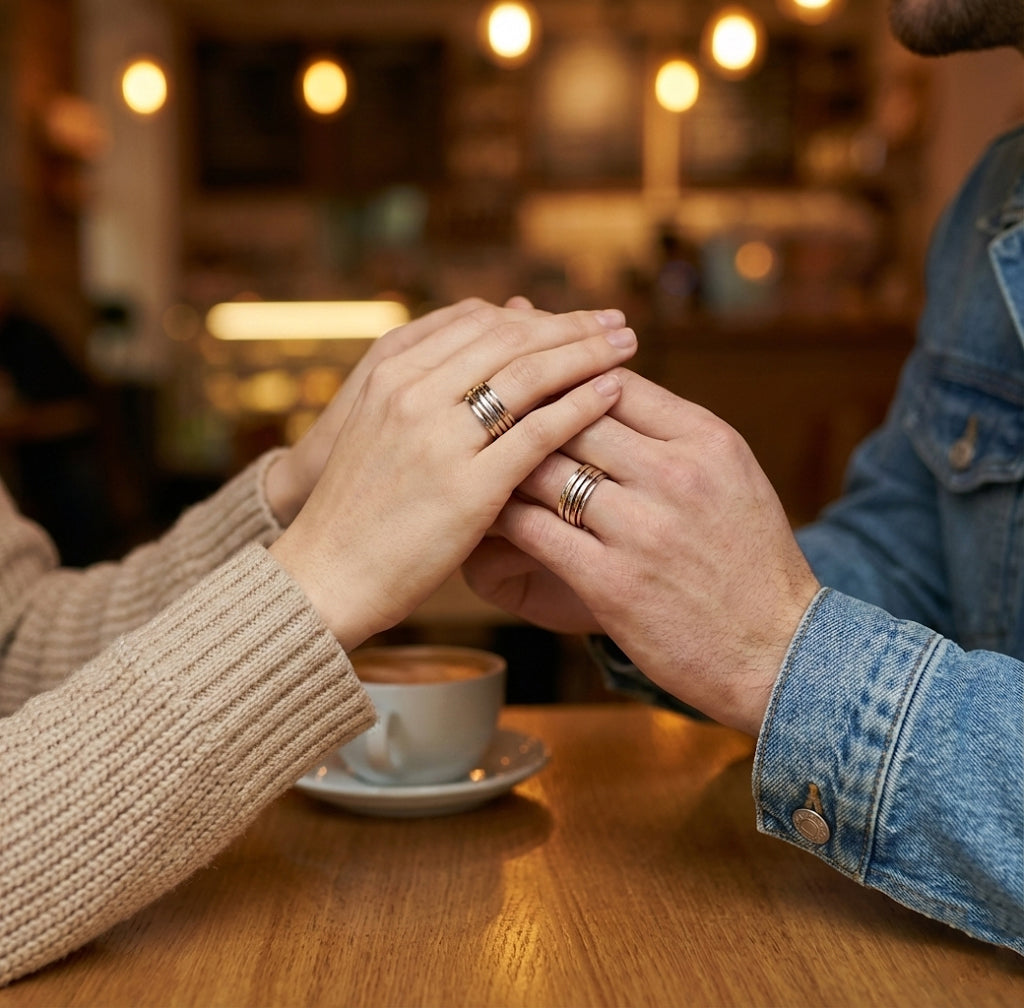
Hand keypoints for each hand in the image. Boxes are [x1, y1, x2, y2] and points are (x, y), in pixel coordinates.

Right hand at [270, 303, 637, 651]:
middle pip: (510, 338)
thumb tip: (482, 355)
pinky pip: (537, 431)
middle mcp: (413, 393)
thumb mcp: (381, 428)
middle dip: (570, 325)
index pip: (479, 322)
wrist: (327, 573)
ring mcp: (439, 438)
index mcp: (391, 373)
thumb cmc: (361, 505)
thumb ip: (427, 387)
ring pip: (529, 375)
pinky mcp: (467, 486)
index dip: (536, 315)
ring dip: (586, 353)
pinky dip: (581, 406)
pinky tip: (613, 392)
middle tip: (615, 321)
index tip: (574, 317)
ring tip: (626, 346)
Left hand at [476, 371, 819, 735]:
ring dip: (504, 459)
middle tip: (482, 411)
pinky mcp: (612, 582)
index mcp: (707, 440)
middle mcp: (676, 474)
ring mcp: (643, 529)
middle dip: (525, 411)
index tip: (531, 383)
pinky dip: (501, 513)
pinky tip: (482, 509)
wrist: (780, 651)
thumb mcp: (731, 475)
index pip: (615, 382)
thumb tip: (608, 385)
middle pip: (572, 416)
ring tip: (473, 455)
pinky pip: (534, 528)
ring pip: (544, 466)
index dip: (565, 378)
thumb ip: (673, 431)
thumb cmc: (751, 561)